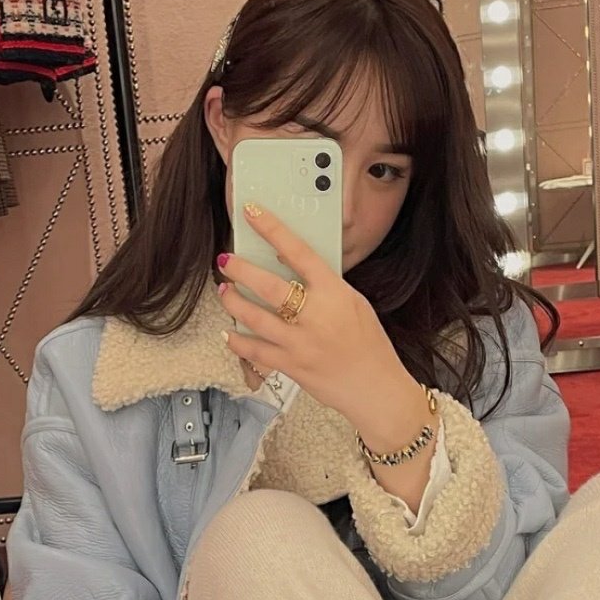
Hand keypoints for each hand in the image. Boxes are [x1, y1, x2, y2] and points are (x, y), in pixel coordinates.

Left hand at [217, 203, 418, 434]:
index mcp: (335, 293)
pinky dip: (238, 341)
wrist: (375, 387)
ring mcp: (300, 343)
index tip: (252, 212)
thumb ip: (325, 286)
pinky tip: (229, 333)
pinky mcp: (291, 367)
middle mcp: (315, 315)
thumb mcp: (354, 303)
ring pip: (254, 318)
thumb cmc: (369, 343)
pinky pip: (255, 351)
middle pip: (268, 286)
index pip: (299, 252)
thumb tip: (290, 265)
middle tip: (225, 260)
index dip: (272, 229)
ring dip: (234, 302)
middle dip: (240, 270)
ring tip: (224, 291)